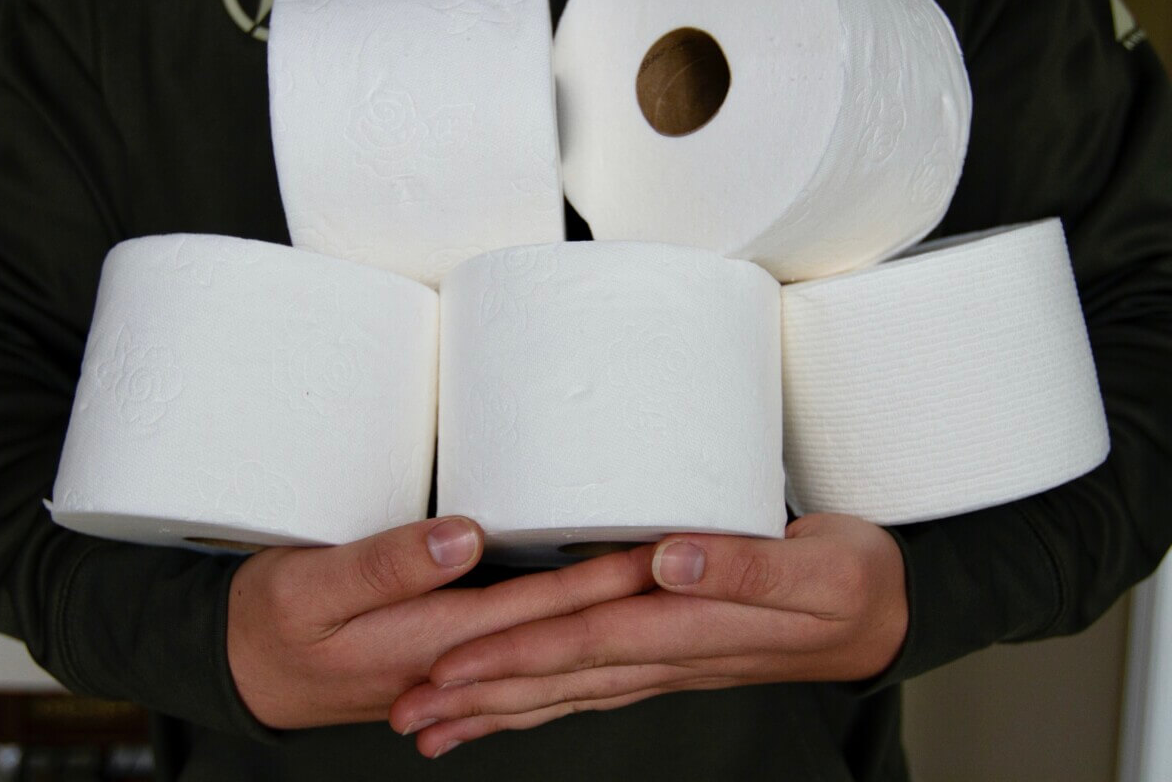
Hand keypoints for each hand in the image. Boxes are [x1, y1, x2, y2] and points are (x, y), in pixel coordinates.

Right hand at [227, 516, 655, 729]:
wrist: (240, 670)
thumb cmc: (269, 622)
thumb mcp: (311, 588)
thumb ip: (389, 566)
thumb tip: (467, 537)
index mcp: (434, 638)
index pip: (543, 607)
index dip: (606, 577)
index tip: (665, 549)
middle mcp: (459, 661)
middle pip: (562, 630)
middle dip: (627, 601)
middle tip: (691, 566)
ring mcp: (456, 670)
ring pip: (548, 651)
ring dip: (605, 627)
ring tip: (659, 597)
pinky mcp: (446, 665)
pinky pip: (520, 661)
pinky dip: (562, 651)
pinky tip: (589, 642)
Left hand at [391, 513, 907, 757]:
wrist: (882, 617)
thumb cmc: (855, 582)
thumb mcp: (826, 569)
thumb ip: (751, 566)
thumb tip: (670, 559)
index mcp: (693, 623)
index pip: (586, 640)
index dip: (515, 655)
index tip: (447, 668)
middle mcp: (666, 653)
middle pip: (559, 679)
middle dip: (480, 697)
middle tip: (405, 716)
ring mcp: (664, 663)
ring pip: (567, 693)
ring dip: (497, 711)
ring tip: (432, 729)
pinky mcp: (668, 657)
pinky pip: (591, 688)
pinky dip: (539, 702)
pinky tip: (504, 710)